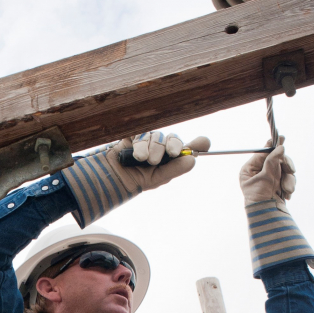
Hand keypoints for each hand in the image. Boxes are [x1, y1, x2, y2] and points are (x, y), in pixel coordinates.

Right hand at [65, 130, 209, 225]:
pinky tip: (135, 154)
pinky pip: (144, 132)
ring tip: (142, 160)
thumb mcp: (156, 179)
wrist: (110, 176)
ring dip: (150, 148)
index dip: (198, 143)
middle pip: (174, 138)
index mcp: (171, 158)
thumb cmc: (134, 180)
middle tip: (159, 159)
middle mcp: (163, 146)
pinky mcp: (136, 133)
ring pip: (158, 135)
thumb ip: (174, 169)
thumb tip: (193, 160)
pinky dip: (141, 144)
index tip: (203, 143)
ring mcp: (149, 138)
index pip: (189, 146)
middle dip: (168, 148)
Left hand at [240, 136, 295, 208]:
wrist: (267, 216)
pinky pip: (288, 177)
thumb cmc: (260, 198)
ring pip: (284, 168)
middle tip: (291, 170)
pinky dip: (289, 185)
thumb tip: (280, 147)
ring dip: (289, 179)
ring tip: (288, 190)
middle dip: (286, 166)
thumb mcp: (266, 177)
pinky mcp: (278, 184)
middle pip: (276, 159)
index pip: (262, 153)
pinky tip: (287, 194)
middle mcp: (259, 172)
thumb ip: (273, 161)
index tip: (281, 138)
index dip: (272, 145)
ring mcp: (269, 177)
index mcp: (250, 169)